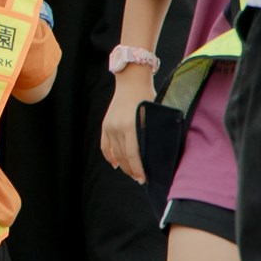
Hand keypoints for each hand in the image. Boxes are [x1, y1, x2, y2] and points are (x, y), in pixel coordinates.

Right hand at [99, 64, 161, 181]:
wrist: (131, 81)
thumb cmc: (147, 97)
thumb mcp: (153, 115)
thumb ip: (152, 133)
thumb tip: (155, 155)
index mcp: (131, 125)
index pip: (133, 155)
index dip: (139, 169)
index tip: (144, 179)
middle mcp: (118, 127)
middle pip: (123, 157)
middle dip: (132, 170)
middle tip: (140, 179)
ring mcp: (109, 127)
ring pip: (115, 154)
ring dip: (123, 166)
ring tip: (131, 173)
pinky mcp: (105, 125)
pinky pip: (105, 146)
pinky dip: (110, 157)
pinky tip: (116, 165)